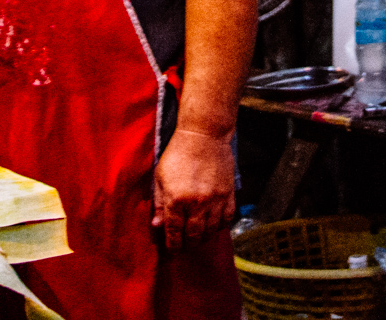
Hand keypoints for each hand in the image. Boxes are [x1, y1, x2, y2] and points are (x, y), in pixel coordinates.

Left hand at [152, 127, 235, 249]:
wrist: (203, 136)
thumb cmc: (177, 154)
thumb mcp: (160, 177)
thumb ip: (158, 203)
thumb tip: (157, 225)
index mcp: (176, 200)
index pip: (175, 232)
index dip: (174, 245)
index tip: (173, 250)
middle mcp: (196, 203)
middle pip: (194, 235)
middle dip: (189, 244)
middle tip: (186, 246)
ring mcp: (215, 199)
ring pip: (211, 230)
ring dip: (204, 237)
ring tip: (200, 238)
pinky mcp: (228, 193)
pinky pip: (227, 218)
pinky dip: (221, 226)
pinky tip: (215, 225)